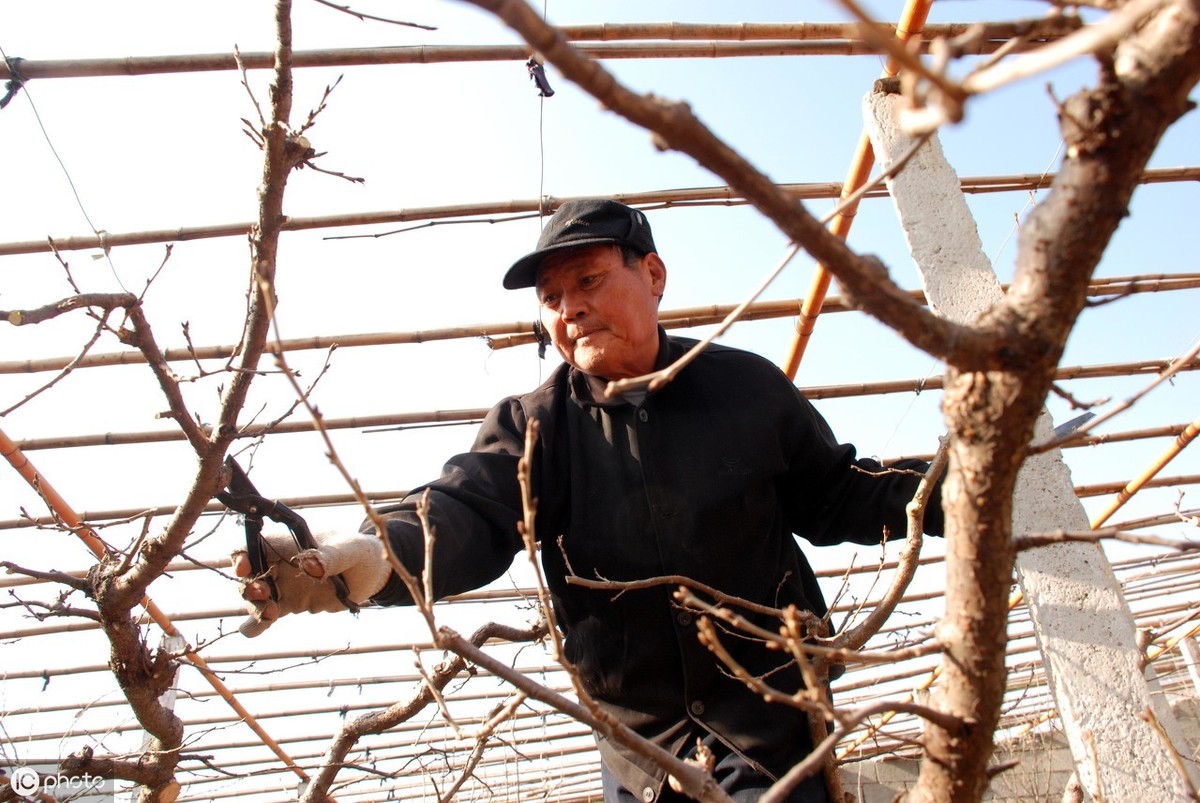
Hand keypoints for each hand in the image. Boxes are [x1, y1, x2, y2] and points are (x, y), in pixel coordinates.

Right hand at [232, 530, 391, 636]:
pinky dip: (256, 625)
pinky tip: (254, 631)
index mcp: (288, 542)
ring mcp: (282, 585)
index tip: (243, 568)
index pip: (253, 544)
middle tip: (266, 595)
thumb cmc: (360, 552)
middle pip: (249, 574)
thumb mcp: (349, 550)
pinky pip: (266, 617)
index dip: (242, 555)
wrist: (372, 574)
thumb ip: (330, 556)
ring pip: (255, 598)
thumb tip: (311, 565)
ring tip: (272, 616)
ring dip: (255, 607)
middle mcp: (279, 563)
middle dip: (250, 586)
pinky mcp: (289, 605)